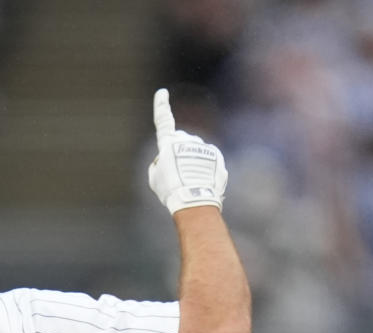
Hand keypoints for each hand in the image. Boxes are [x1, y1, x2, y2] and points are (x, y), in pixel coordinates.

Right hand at [148, 88, 227, 214]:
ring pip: (196, 152)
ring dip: (193, 163)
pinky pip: (209, 161)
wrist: (194, 199)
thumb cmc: (170, 190)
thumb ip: (159, 163)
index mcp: (168, 143)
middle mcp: (186, 140)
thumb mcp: (155, 178)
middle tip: (177, 174)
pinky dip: (206, 170)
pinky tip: (202, 183)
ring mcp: (203, 146)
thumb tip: (168, 159)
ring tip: (190, 182)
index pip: (163, 121)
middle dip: (179, 152)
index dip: (161, 106)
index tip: (162, 93)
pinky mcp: (216, 155)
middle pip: (181, 141)